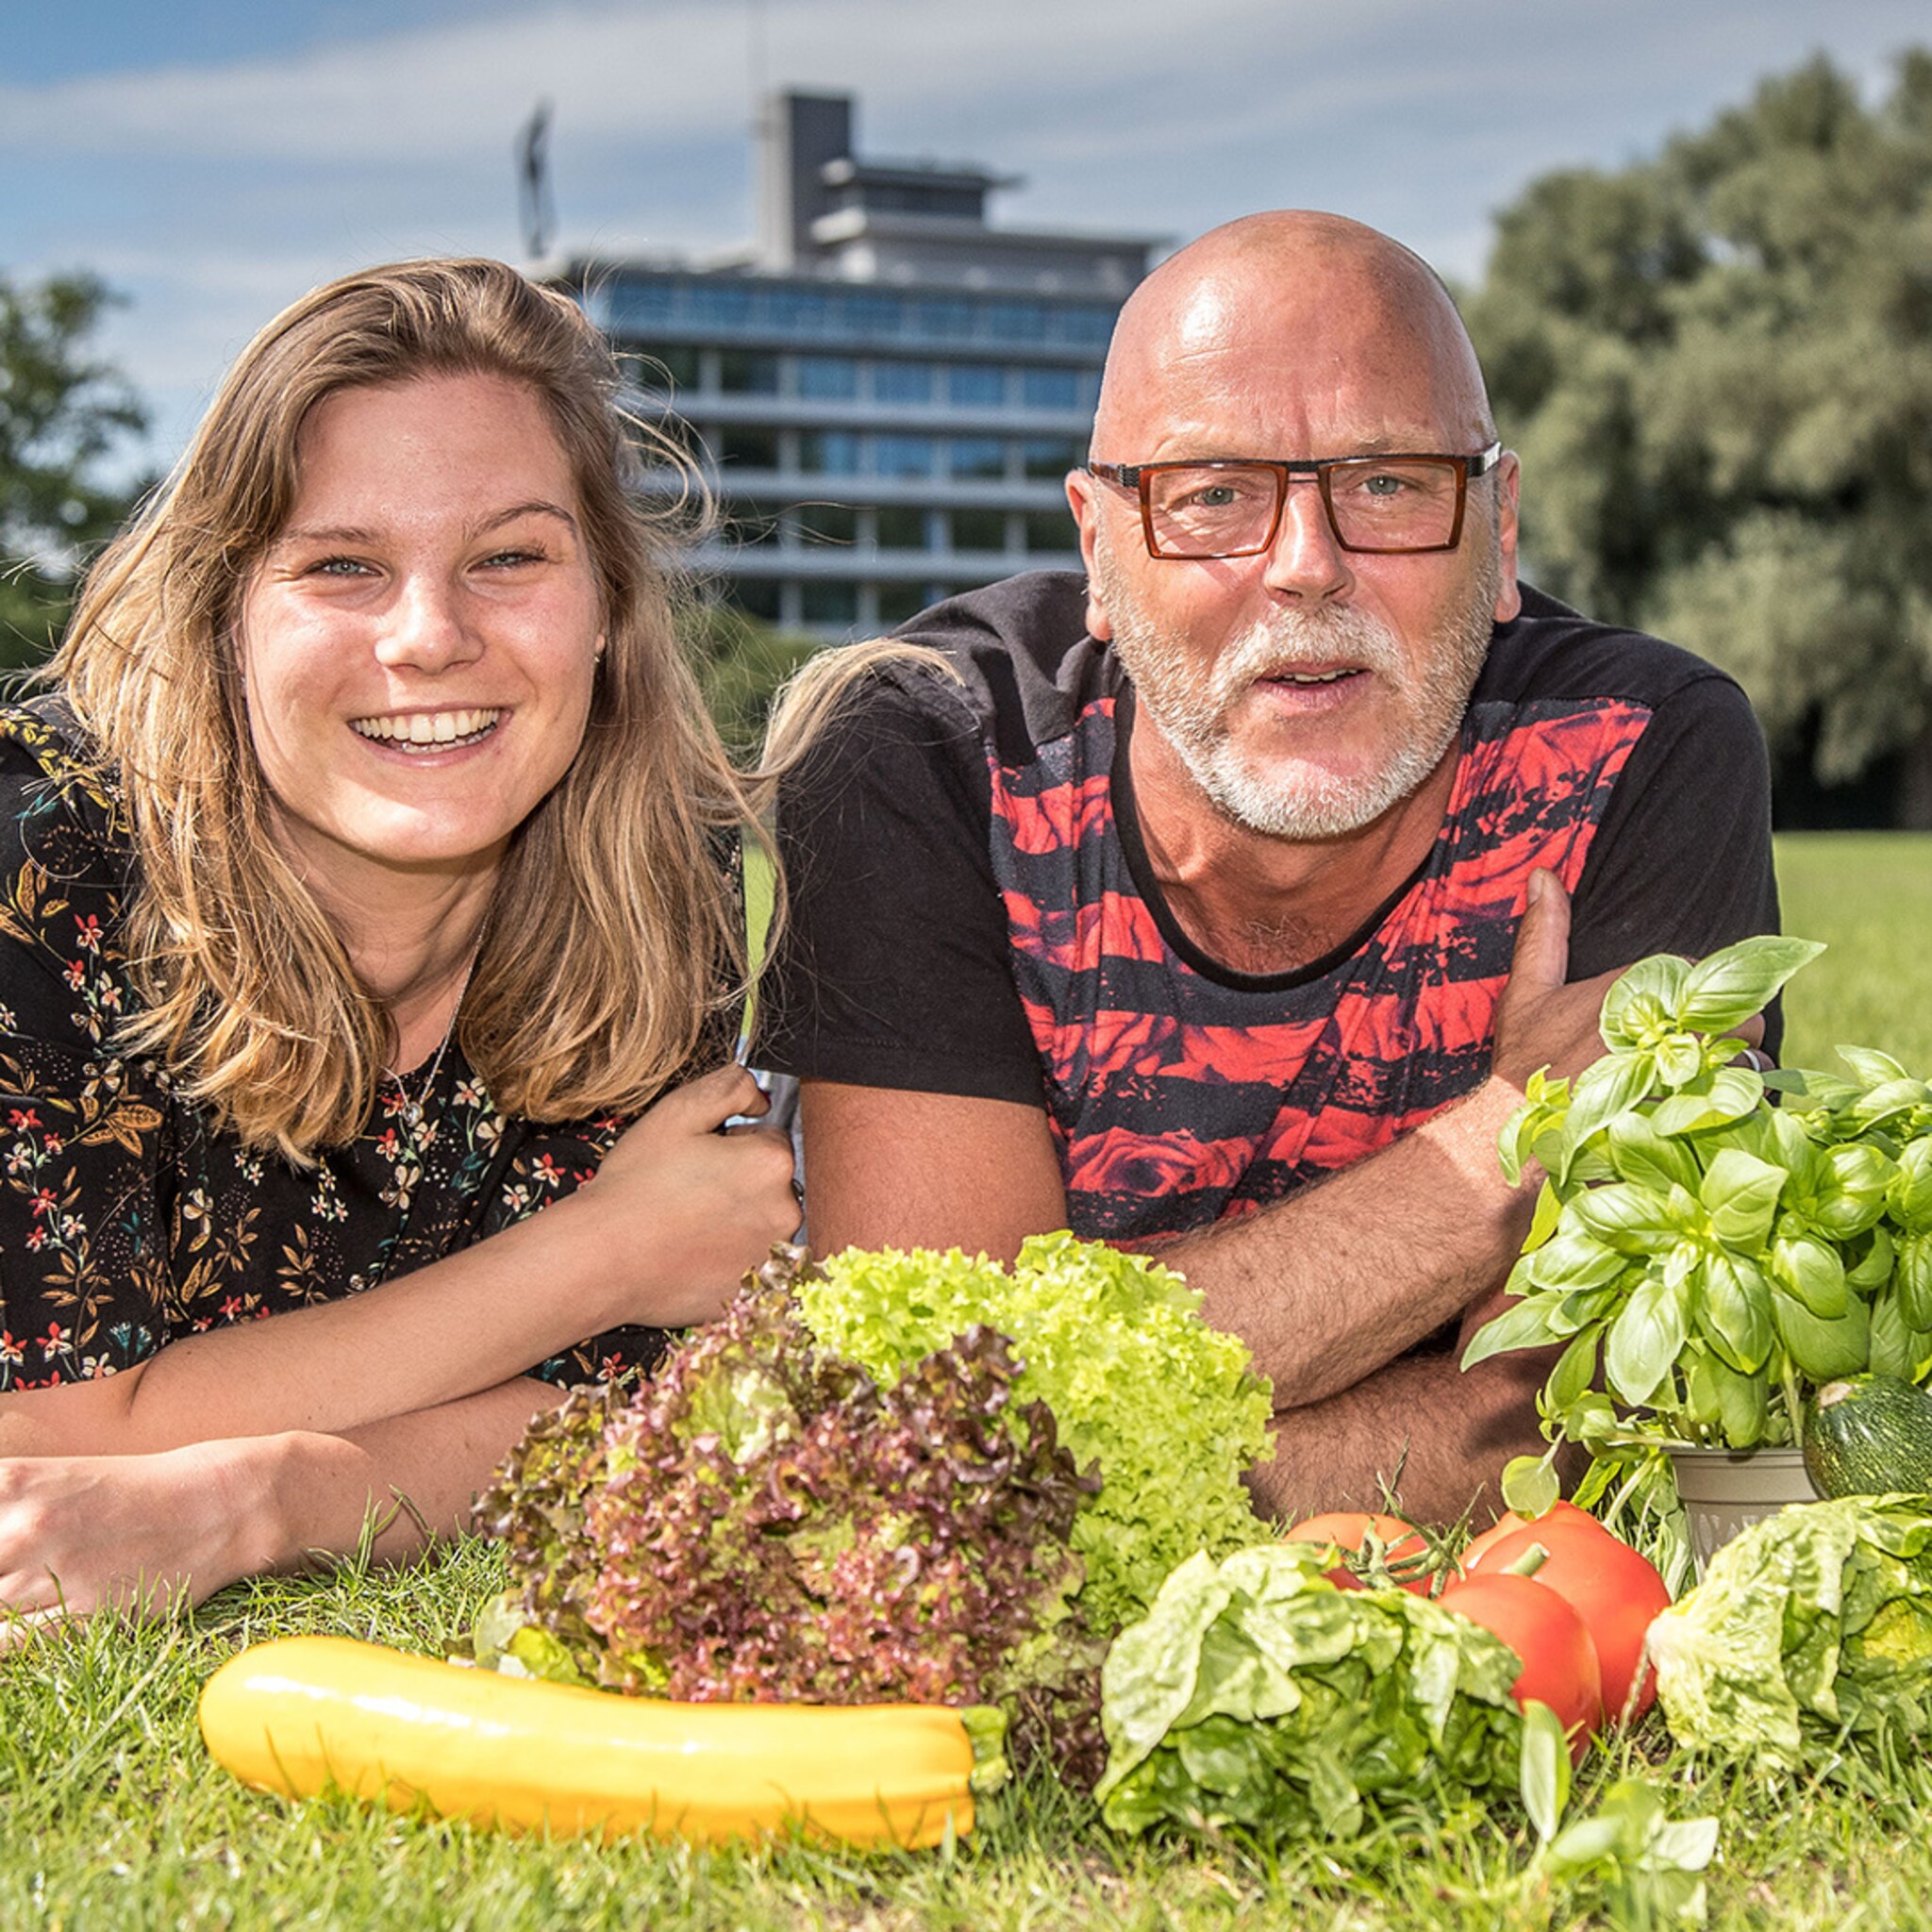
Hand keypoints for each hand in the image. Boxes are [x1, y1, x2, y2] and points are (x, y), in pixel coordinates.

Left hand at [0, 1440, 274, 1634]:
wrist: (221, 1503)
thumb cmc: (134, 1491)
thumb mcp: (52, 1481)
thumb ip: (5, 1513)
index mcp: (13, 1480)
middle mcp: (24, 1524)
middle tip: (7, 1575)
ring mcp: (52, 1572)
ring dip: (3, 1600)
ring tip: (32, 1585)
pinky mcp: (81, 1617)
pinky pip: (5, 1649)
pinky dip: (2, 1642)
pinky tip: (23, 1619)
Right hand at [574, 1064, 800, 1327]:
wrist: (601, 1260)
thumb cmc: (635, 1187)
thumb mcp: (676, 1114)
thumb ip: (730, 1088)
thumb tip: (760, 1098)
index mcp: (772, 1162)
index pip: (770, 1140)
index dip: (732, 1144)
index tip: (699, 1160)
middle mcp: (785, 1211)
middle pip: (772, 1184)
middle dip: (740, 1183)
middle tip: (690, 1193)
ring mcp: (771, 1256)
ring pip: (762, 1225)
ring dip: (736, 1221)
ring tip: (687, 1227)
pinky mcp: (754, 1293)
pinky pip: (749, 1265)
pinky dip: (727, 1259)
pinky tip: (691, 1255)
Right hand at [1491, 872, 1765, 1096]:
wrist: (1519, 1128)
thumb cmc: (1524, 1062)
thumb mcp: (1526, 993)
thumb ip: (1543, 934)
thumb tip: (1544, 875)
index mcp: (1636, 987)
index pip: (1702, 972)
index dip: (1698, 993)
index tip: (1680, 1014)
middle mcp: (1667, 1024)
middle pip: (1741, 1014)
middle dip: (1733, 1031)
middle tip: (1704, 1051)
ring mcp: (1684, 1070)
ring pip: (1749, 1060)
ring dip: (1739, 1071)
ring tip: (1709, 1084)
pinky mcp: (1692, 1111)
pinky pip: (1740, 1101)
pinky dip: (1736, 1107)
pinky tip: (1708, 1113)